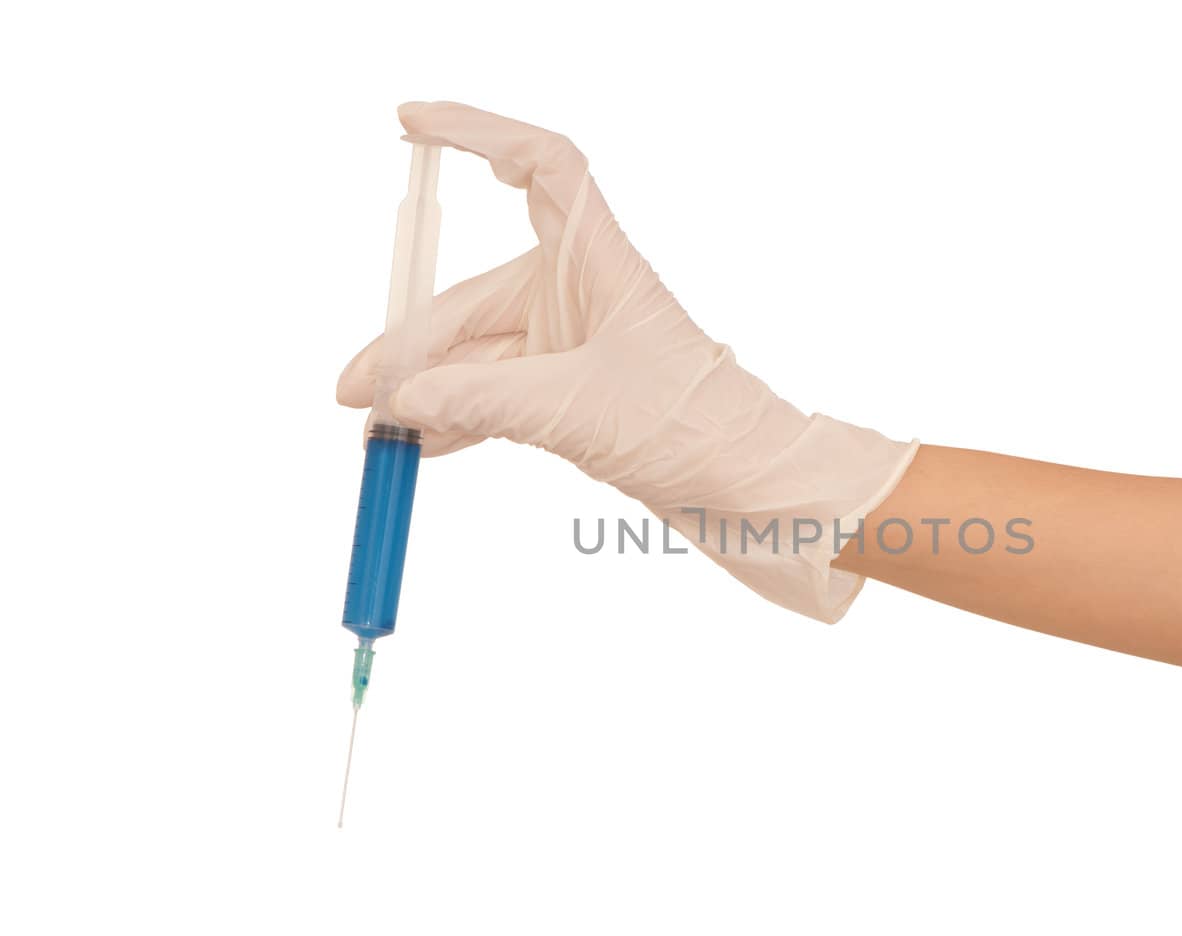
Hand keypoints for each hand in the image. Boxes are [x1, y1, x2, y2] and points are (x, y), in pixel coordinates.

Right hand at [337, 102, 916, 621]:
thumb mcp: (579, 412)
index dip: (479, 132)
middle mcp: (582, 292)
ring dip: (427, 388)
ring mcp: (574, 345)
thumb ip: (483, 401)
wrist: (749, 490)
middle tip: (358, 396)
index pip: (542, 165)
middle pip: (477, 295)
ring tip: (374, 432)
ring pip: (479, 351)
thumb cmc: (695, 429)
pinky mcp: (571, 394)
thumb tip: (402, 401)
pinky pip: (495, 393)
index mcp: (601, 262)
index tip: (411, 123)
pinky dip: (457, 416)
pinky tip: (418, 445)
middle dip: (414, 342)